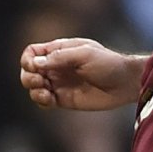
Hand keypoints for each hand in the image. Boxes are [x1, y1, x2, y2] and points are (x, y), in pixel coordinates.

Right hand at [19, 38, 145, 110]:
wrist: (124, 83)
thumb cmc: (108, 63)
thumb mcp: (84, 54)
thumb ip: (59, 57)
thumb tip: (35, 62)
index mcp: (60, 50)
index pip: (32, 52)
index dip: (28, 60)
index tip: (36, 66)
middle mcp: (57, 66)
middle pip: (28, 70)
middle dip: (28, 76)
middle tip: (41, 80)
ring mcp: (59, 83)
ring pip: (33, 87)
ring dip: (34, 90)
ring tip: (46, 92)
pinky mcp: (64, 99)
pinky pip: (44, 101)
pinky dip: (41, 101)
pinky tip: (50, 99)